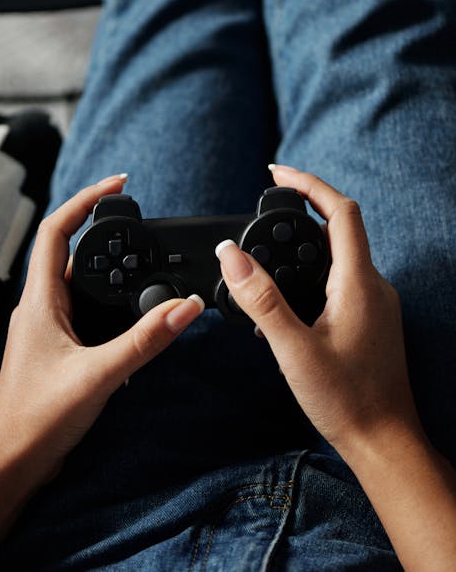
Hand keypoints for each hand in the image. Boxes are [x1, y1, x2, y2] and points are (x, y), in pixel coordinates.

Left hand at [0, 175, 203, 486]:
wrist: (13, 463)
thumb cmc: (38, 420)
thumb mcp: (100, 375)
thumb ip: (145, 341)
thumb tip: (184, 308)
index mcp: (40, 301)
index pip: (58, 231)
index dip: (86, 200)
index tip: (118, 184)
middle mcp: (41, 307)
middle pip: (71, 251)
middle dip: (104, 230)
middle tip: (140, 222)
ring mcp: (48, 327)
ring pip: (79, 282)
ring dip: (108, 267)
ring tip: (142, 260)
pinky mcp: (59, 346)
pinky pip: (85, 308)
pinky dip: (109, 300)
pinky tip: (132, 314)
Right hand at [215, 165, 423, 458]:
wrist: (384, 442)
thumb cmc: (346, 400)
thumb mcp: (292, 348)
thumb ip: (260, 299)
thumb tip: (230, 255)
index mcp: (357, 282)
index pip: (340, 211)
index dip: (308, 184)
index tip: (276, 172)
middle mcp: (372, 285)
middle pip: (339, 227)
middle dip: (301, 210)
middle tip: (264, 208)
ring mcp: (374, 303)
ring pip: (338, 255)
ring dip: (304, 244)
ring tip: (266, 254)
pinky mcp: (370, 319)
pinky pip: (340, 279)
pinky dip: (312, 272)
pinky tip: (288, 298)